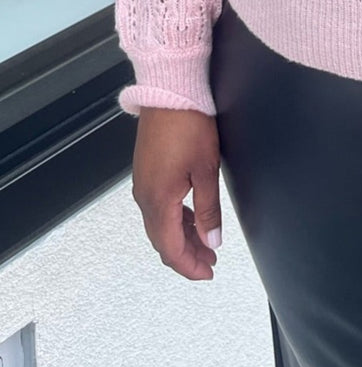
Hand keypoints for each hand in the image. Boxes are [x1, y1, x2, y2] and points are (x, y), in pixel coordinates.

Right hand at [131, 107, 222, 280]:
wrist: (170, 92)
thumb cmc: (188, 125)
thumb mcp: (206, 169)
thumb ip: (208, 209)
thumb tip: (212, 240)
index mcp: (158, 200)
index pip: (171, 248)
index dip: (189, 265)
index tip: (207, 273)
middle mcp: (145, 197)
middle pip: (163, 240)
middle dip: (186, 255)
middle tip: (209, 262)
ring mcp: (143, 184)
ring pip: (160, 225)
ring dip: (181, 237)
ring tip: (205, 243)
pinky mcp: (147, 173)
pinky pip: (158, 208)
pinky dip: (175, 220)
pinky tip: (191, 217)